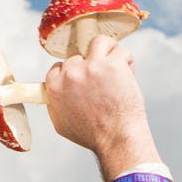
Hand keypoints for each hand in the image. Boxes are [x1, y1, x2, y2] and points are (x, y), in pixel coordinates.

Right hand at [45, 35, 159, 176]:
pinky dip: (126, 59)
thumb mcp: (61, 123)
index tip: (83, 78)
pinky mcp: (113, 65)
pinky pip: (120, 50)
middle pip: (79, 56)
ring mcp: (92, 67)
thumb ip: (54, 104)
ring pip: (99, 42)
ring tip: (115, 61)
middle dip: (91, 66)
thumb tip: (53, 94)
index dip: (73, 71)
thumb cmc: (91, 135)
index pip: (59, 66)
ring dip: (108, 50)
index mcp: (55, 87)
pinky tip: (128, 70)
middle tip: (104, 80)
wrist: (115, 139)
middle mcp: (71, 74)